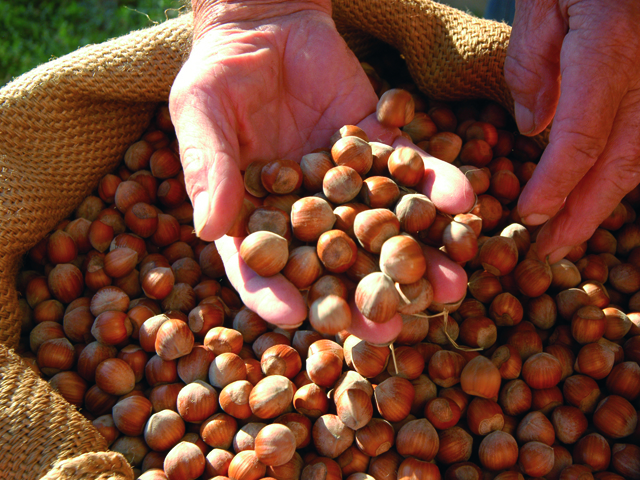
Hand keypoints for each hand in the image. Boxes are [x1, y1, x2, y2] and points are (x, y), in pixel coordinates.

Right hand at [169, 0, 472, 340]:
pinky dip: (438, 183)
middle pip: (333, 264)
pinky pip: (409, 169)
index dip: (275, 295)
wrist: (267, 23)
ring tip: (453, 284)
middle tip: (393, 332)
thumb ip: (208, 168)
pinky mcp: (377, 147)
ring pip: (382, 227)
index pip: (260, 266)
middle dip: (364, 296)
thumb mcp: (201, 113)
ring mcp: (345, 183)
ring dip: (418, 255)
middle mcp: (303, 210)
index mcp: (252, 214)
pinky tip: (466, 201)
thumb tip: (210, 230)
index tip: (299, 320)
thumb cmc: (218, 71)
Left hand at [505, 0, 639, 262]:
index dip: (556, 185)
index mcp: (612, 44)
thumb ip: (533, 63)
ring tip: (571, 232)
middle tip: (551, 249)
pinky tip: (599, 192)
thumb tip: (532, 130)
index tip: (530, 215)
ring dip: (607, 200)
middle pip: (623, 160)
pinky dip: (625, 170)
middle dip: (585, 213)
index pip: (583, 137)